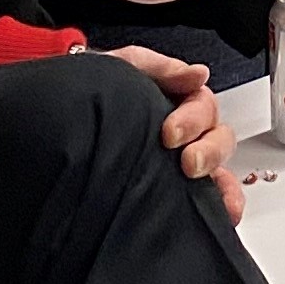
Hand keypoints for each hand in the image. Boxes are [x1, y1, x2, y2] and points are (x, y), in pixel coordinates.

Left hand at [99, 44, 241, 218]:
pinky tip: (223, 215)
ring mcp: (180, 167)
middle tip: (187, 162)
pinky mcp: (173, 195)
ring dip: (221, 182)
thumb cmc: (96, 91)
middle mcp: (186, 136)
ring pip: (219, 171)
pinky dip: (222, 206)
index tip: (170, 133)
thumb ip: (158, 68)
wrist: (61, 120)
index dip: (194, 119)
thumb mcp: (124, 68)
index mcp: (179, 104)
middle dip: (209, 151)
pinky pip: (209, 201)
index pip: (204, 108)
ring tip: (210, 194)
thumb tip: (198, 75)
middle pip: (217, 140)